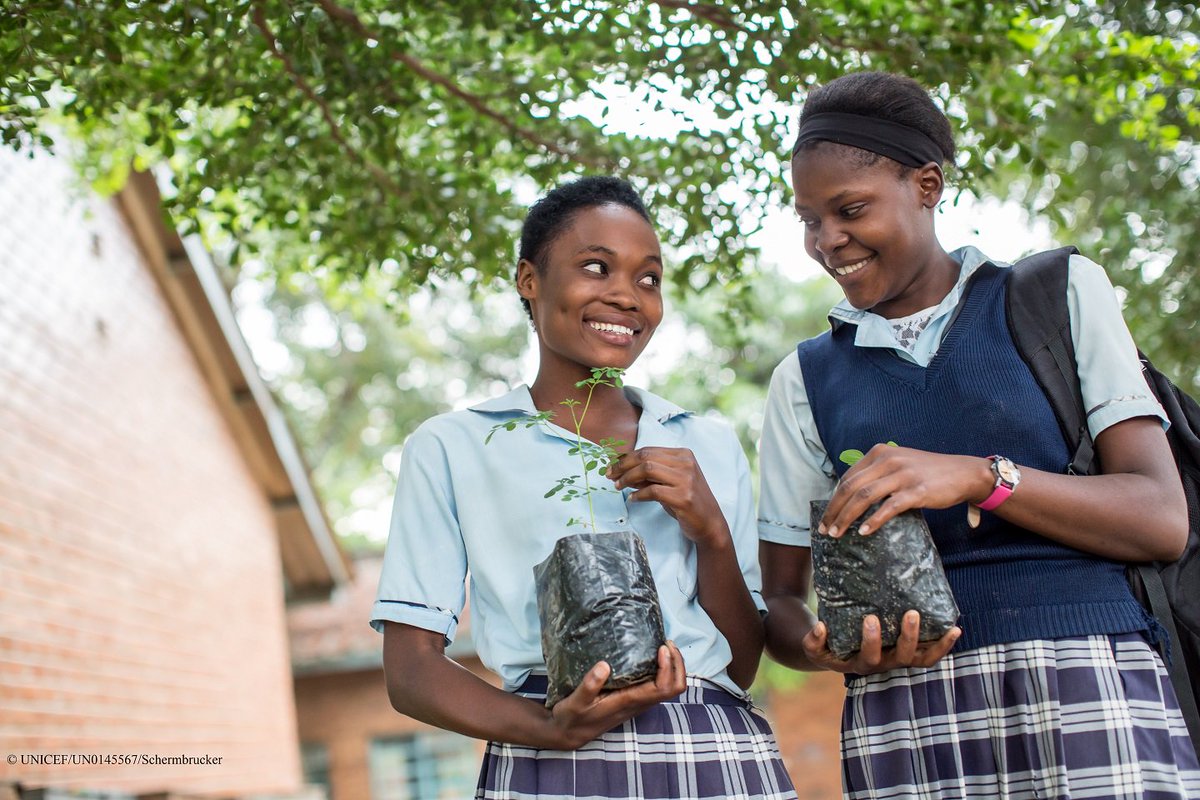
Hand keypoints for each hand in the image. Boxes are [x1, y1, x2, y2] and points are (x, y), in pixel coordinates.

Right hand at [547, 640, 686, 748]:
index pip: (662, 688)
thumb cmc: (572, 718)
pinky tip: (651, 657)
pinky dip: (663, 671)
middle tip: (666, 643)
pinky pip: (659, 686)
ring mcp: (638, 703)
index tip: (661, 648)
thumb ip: (589, 685)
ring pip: (669, 688)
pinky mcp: (634, 700)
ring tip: (663, 647)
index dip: (668, 667)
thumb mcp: (575, 701)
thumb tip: (604, 666)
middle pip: (674, 688)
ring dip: (673, 667)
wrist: (569, 734)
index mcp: (629, 702)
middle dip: (677, 665)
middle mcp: (639, 704)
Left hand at [607, 447, 726, 546]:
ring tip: (619, 487)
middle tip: (610, 476)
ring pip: (647, 469)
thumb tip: (622, 470)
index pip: (648, 450)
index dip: (626, 458)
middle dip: (623, 466)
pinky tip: (633, 499)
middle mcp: (686, 463)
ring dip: (628, 478)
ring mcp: (686, 480)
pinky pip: (653, 491)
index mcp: (683, 454)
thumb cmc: (687, 501)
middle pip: (645, 456)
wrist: (710, 523)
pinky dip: (639, 494)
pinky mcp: (684, 497)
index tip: (612, 468)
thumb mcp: (669, 482)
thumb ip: (649, 474)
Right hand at [801, 611, 960, 674]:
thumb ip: (813, 640)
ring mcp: (898, 661)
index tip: (870, 618)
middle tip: (910, 613)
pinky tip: (955, 629)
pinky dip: (943, 645)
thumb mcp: (814, 646)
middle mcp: (883, 666)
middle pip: (900, 658)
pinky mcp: (910, 655)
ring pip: (921, 659)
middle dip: (908, 637)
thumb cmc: (826, 646)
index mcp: (860, 665)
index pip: (869, 657)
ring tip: (949, 627)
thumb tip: (821, 627)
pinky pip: (930, 655)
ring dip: (934, 644)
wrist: (838, 653)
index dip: (872, 641)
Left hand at [821, 444, 991, 536]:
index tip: (827, 516)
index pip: (848, 477)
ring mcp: (903, 475)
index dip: (834, 498)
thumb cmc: (928, 472)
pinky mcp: (917, 491)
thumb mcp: (898, 463)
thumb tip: (852, 496)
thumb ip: (877, 473)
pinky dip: (873, 520)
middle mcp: (888, 460)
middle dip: (834, 510)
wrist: (964, 472)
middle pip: (851, 487)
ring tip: (838, 533)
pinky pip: (889, 507)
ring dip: (847, 517)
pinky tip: (864, 531)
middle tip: (826, 529)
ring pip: (864, 496)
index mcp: (880, 453)